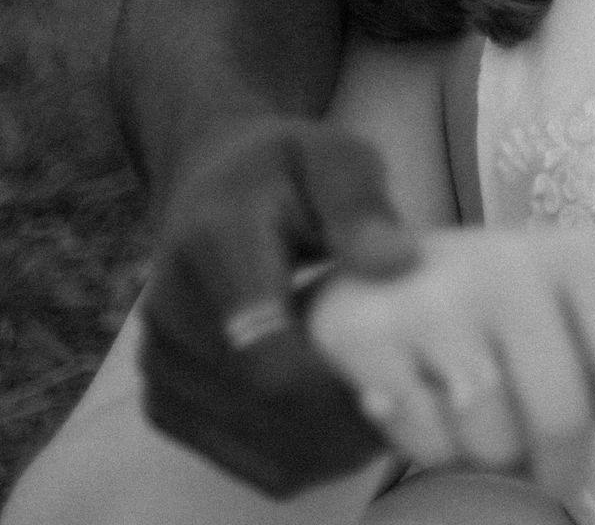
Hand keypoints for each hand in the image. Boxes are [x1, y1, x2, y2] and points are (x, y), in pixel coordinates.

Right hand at [139, 118, 419, 495]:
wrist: (213, 184)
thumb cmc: (290, 167)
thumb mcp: (336, 156)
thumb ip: (362, 203)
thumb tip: (398, 261)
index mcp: (212, 242)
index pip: (261, 343)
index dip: (331, 378)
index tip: (402, 374)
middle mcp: (171, 311)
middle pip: (259, 402)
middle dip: (342, 415)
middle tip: (416, 402)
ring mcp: (160, 363)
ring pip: (249, 440)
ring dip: (325, 444)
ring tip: (389, 412)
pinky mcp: (165, 399)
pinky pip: (233, 455)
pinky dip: (295, 456)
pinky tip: (345, 429)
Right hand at [307, 227, 594, 524]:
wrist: (387, 280)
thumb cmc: (519, 323)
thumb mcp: (593, 345)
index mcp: (582, 262)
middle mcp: (515, 264)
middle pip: (560, 415)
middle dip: (557, 473)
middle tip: (549, 484)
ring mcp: (439, 294)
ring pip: (486, 435)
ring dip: (487, 456)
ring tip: (478, 418)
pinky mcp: (372, 331)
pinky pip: (420, 434)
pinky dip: (429, 444)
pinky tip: (426, 406)